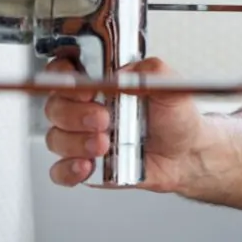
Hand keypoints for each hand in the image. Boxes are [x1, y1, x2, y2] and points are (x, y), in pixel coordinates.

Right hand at [43, 56, 204, 191]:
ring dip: (75, 143)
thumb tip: (127, 71)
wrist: (186, 155)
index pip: (63, 72)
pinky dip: (68, 170)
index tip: (83, 87)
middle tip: (102, 119)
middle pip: (55, 107)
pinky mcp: (86, 166)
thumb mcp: (171, 88)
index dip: (63, 77)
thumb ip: (153, 71)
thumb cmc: (175, 119)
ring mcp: (83, 138)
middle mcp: (86, 109)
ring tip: (104, 144)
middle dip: (74, 114)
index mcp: (101, 84)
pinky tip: (87, 166)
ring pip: (55, 138)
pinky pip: (60, 171)